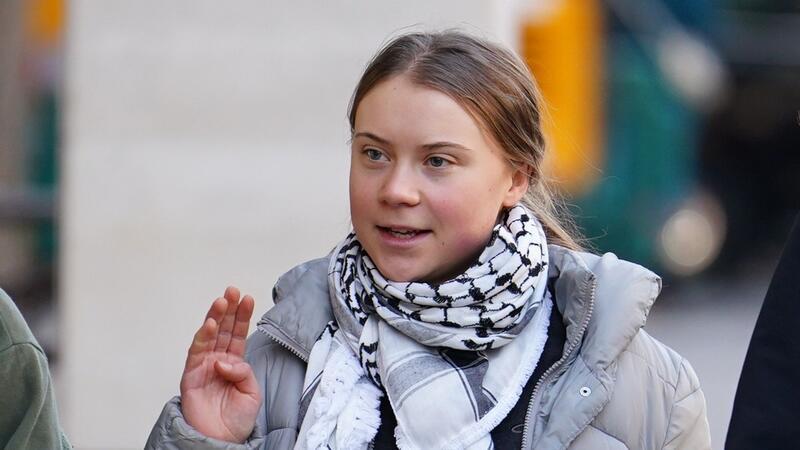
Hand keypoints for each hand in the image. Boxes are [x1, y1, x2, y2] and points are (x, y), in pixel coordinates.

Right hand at [180, 286, 260, 442]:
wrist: (220, 440)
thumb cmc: (235, 420)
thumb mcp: (251, 393)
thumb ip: (243, 372)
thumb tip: (225, 361)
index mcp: (234, 363)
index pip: (239, 334)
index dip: (243, 316)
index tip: (248, 298)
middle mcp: (218, 360)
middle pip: (224, 329)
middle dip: (229, 309)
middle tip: (233, 291)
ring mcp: (203, 366)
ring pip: (209, 336)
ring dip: (215, 317)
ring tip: (222, 301)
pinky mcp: (191, 375)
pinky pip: (196, 352)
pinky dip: (203, 337)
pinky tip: (210, 324)